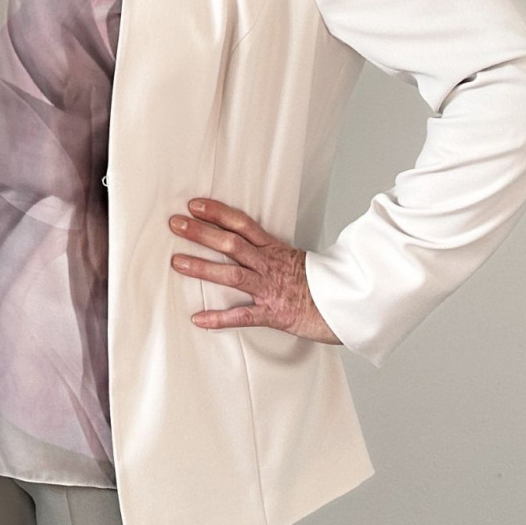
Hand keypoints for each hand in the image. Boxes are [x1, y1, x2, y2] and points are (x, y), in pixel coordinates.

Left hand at [169, 198, 341, 343]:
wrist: (349, 309)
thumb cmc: (323, 286)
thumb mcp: (297, 261)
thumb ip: (272, 253)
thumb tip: (248, 247)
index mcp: (275, 250)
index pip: (243, 224)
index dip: (218, 213)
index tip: (195, 205)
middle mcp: (270, 265)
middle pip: (232, 244)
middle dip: (202, 233)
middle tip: (175, 224)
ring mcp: (271, 289)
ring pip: (233, 274)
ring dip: (203, 268)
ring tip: (177, 263)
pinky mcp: (274, 314)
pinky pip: (244, 316)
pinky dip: (220, 318)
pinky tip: (199, 319)